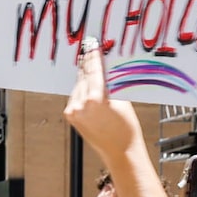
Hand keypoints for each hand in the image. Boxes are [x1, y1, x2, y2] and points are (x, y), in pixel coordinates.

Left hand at [63, 42, 146, 170]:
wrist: (119, 151)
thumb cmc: (126, 128)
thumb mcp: (122, 100)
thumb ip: (112, 83)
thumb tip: (107, 67)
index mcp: (93, 100)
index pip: (93, 71)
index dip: (94, 56)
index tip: (93, 45)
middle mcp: (79, 105)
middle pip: (84, 77)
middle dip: (88, 64)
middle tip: (90, 49)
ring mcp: (73, 111)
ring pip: (79, 86)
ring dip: (85, 76)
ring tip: (90, 64)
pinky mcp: (70, 116)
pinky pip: (76, 96)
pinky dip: (82, 89)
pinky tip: (88, 83)